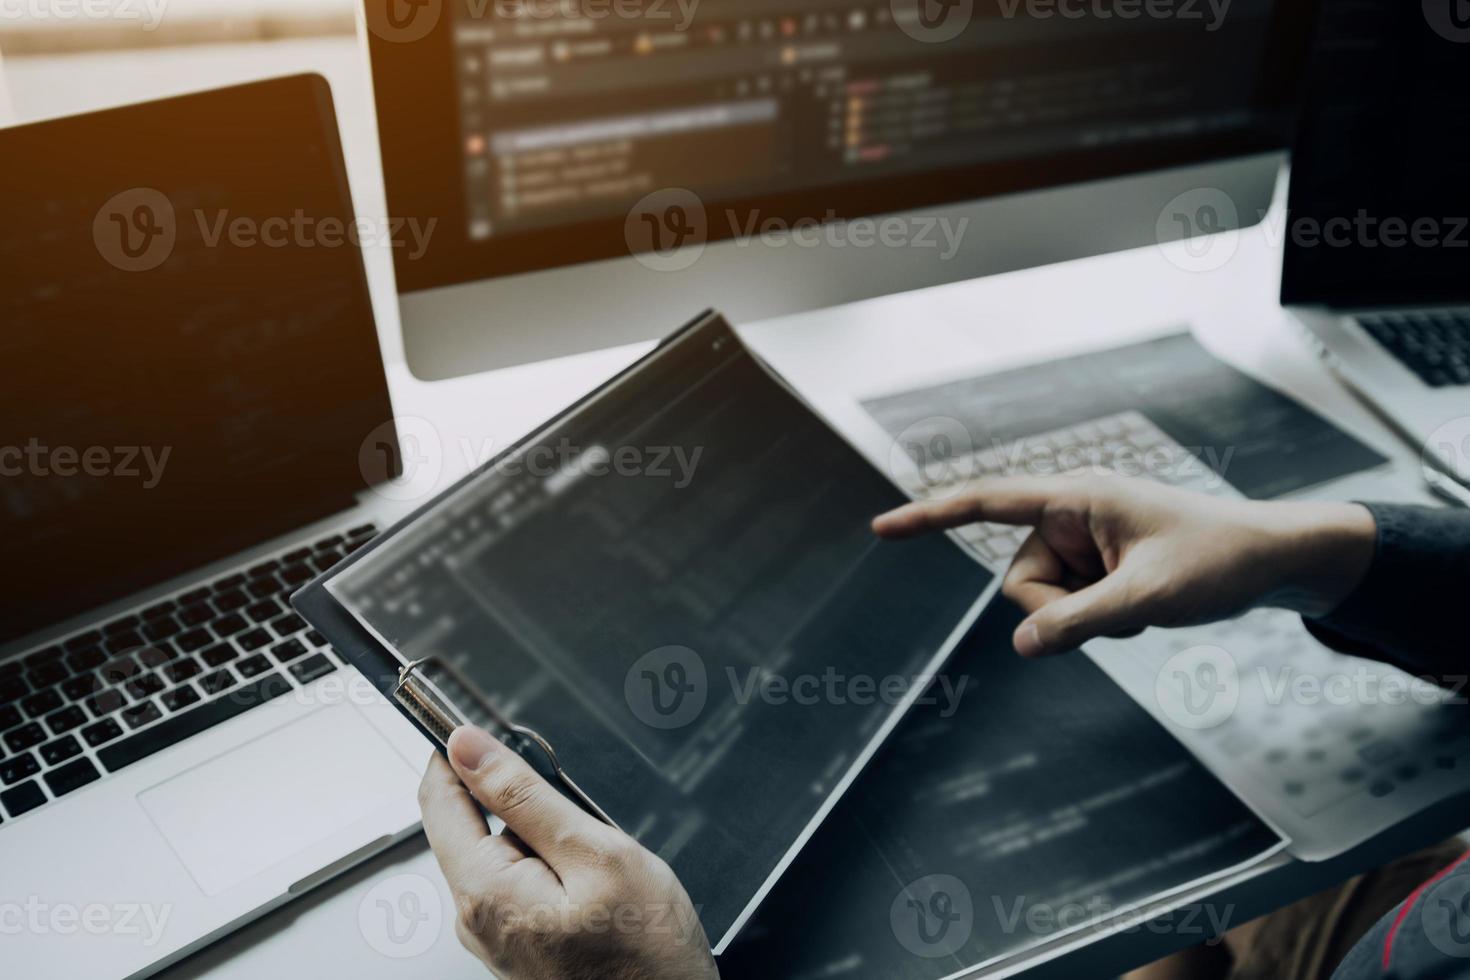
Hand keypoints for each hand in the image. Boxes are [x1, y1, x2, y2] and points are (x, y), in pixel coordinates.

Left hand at [418, 725, 718, 979]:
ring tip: (597, 851)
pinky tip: (595, 877)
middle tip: (572, 795)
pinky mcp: (521, 941)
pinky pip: (521, 880)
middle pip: (468, 823)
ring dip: (541, 831)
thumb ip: (526, 797)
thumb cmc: (647, 961)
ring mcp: (498, 934)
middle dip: (514, 793)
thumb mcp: (598, 854)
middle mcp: (478, 919)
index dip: (455, 750)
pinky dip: (553, 861)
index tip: (477, 721)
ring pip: (500, 850)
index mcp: (486, 893)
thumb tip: (469, 748)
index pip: (437, 798)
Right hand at [873, 476, 1374, 657]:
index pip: (987, 503)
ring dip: (1087, 616)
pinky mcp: (1097, 564)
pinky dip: (1099, 617)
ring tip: (1141, 603)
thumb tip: (1020, 648)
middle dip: (1062, 609)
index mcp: (1076, 497)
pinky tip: (1141, 606)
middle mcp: (1071, 513)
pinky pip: (1068, 605)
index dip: (930, 517)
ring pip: (1044, 599)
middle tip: (1125, 608)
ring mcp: (1084, 541)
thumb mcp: (1148, 597)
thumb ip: (1078, 622)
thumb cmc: (1218, 561)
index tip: (881, 528)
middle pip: (1021, 579)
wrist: (1272, 561)